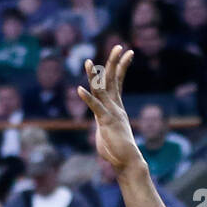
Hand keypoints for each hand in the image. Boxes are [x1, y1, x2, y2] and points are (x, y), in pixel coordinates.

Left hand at [77, 46, 145, 177]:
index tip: (126, 53)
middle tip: (119, 45)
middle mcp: (115, 106)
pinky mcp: (105, 121)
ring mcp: (110, 113)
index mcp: (117, 107)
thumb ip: (105, 124)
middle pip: (113, 80)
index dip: (121, 67)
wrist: (127, 161)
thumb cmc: (118, 150)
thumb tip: (104, 126)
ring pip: (101, 90)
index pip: (118, 82)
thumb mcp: (109, 132)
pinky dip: (87, 98)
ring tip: (87, 62)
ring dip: (93, 76)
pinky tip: (79, 89)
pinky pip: (95, 107)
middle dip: (114, 62)